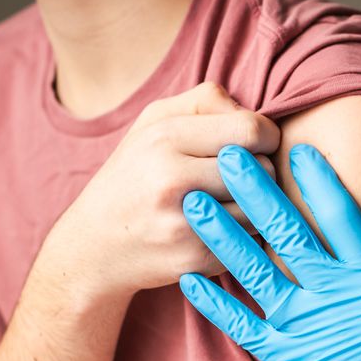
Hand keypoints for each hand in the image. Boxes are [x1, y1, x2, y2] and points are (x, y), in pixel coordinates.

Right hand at [39, 83, 279, 303]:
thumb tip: (257, 114)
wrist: (93, 246)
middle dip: (262, 170)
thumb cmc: (135, 173)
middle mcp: (172, 179)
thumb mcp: (154, 122)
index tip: (258, 144)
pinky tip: (220, 227)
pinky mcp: (194, 258)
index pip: (250, 130)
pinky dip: (243, 233)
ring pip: (260, 206)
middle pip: (261, 169)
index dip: (266, 136)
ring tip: (229, 200)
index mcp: (165, 137)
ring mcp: (184, 222)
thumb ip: (206, 102)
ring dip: (255, 205)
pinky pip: (250, 239)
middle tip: (242, 175)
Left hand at [178, 144, 360, 360]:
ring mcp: (307, 330)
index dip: (318, 178)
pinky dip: (214, 301)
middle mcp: (337, 297)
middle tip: (227, 153)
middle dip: (255, 188)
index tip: (296, 148)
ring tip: (193, 200)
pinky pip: (243, 325)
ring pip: (254, 270)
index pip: (343, 216)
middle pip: (287, 231)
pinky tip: (189, 277)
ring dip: (221, 232)